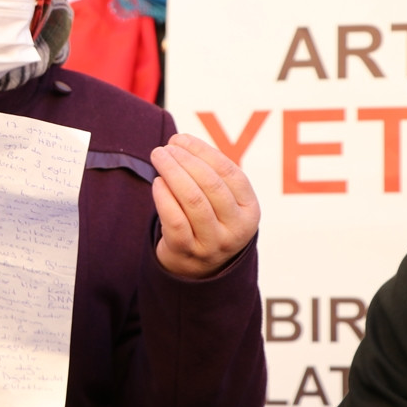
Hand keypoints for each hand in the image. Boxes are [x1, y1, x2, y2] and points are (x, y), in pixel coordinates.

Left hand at [150, 133, 260, 278]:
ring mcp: (213, 244)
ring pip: (192, 200)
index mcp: (250, 211)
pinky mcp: (187, 252)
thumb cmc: (207, 220)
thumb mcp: (221, 201)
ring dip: (172, 172)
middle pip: (210, 185)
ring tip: (158, 157)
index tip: (181, 139)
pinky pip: (174, 220)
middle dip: (185, 160)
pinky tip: (156, 182)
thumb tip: (179, 141)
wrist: (195, 267)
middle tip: (165, 148)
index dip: (203, 151)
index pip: (230, 173)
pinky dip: (163, 197)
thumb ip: (208, 172)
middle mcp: (236, 229)